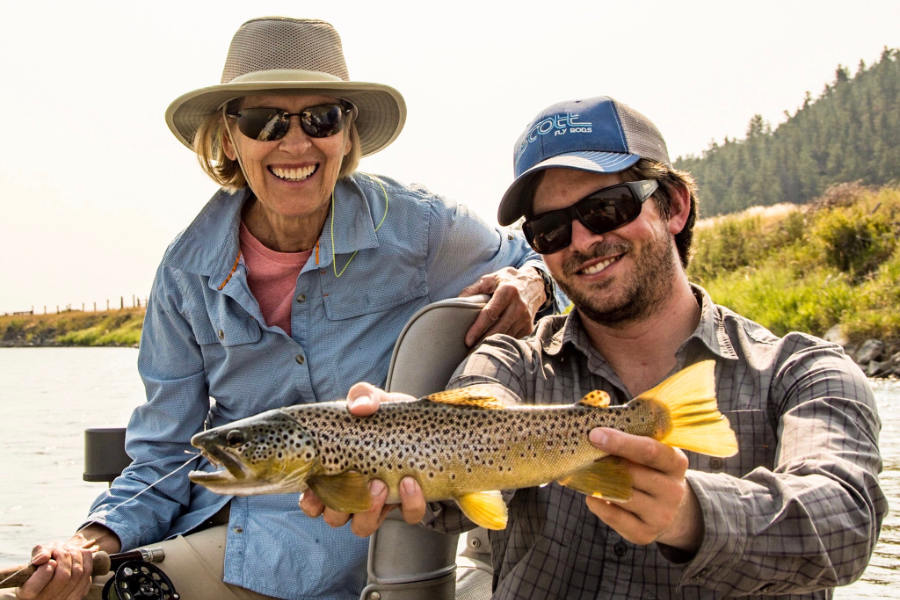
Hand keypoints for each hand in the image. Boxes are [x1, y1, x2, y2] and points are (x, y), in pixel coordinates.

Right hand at [15, 534, 95, 599]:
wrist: (55, 574)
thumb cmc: (43, 564)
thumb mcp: (36, 558)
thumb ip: (38, 554)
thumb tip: (45, 557)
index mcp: (28, 593)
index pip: (34, 585)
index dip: (45, 569)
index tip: (50, 560)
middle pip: (63, 576)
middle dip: (64, 556)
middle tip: (61, 550)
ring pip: (77, 574)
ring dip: (76, 556)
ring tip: (69, 550)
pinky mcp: (77, 597)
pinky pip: (87, 576)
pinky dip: (85, 561)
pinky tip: (78, 557)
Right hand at [298, 382, 426, 536]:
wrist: (426, 425)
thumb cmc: (388, 417)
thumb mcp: (375, 401)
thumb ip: (363, 396)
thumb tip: (360, 407)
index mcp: (335, 472)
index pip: (311, 500)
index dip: (310, 501)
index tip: (316, 490)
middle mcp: (353, 494)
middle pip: (333, 518)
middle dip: (340, 507)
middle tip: (357, 481)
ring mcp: (380, 503)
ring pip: (363, 527)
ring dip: (369, 511)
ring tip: (381, 484)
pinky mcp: (408, 504)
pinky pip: (407, 516)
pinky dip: (409, 504)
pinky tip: (412, 483)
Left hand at [459, 266, 546, 346]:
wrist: (534, 284)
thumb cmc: (506, 281)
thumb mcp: (490, 279)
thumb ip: (472, 290)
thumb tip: (455, 303)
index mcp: (508, 291)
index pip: (490, 314)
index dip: (478, 329)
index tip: (467, 341)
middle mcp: (519, 305)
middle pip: (498, 329)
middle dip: (482, 342)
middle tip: (468, 353)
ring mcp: (525, 318)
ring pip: (505, 337)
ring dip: (491, 345)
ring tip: (476, 352)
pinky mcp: (528, 327)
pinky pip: (511, 339)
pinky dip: (501, 343)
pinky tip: (491, 347)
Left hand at [584, 428, 702, 551]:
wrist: (669, 510)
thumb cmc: (651, 471)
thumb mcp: (653, 453)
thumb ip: (632, 438)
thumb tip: (598, 418)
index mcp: (676, 463)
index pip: (649, 451)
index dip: (621, 442)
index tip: (595, 435)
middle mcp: (674, 491)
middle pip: (631, 474)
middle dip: (604, 463)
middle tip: (584, 454)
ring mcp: (662, 515)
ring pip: (621, 495)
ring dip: (598, 483)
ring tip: (586, 473)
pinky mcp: (646, 534)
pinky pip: (614, 516)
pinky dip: (598, 504)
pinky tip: (592, 495)